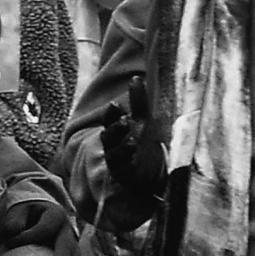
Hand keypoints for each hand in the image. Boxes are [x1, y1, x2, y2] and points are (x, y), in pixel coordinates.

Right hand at [100, 76, 164, 196]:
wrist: (145, 174)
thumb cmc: (140, 143)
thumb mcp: (141, 121)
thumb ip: (138, 101)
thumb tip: (136, 78)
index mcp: (116, 131)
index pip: (110, 121)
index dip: (111, 114)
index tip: (116, 105)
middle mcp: (113, 146)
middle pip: (109, 137)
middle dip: (115, 129)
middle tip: (124, 120)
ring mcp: (117, 162)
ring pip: (114, 155)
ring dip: (122, 148)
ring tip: (132, 141)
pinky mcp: (125, 177)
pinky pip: (123, 171)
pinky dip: (129, 166)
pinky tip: (137, 163)